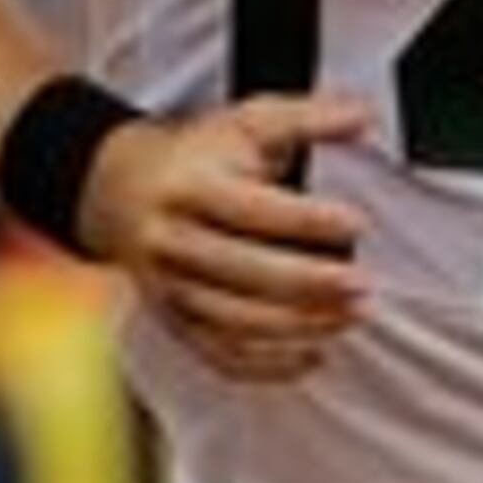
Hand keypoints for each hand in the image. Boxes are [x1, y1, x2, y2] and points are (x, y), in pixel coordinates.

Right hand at [79, 94, 369, 382]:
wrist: (119, 190)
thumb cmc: (195, 157)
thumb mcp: (246, 122)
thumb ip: (306, 118)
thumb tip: (362, 117)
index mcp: (191, 188)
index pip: (251, 209)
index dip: (305, 219)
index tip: (356, 223)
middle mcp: (174, 242)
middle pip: (243, 271)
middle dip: (309, 283)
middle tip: (363, 286)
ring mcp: (170, 288)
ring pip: (235, 320)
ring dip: (298, 326)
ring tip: (350, 318)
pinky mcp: (175, 321)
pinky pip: (220, 354)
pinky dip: (267, 365)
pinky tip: (312, 356)